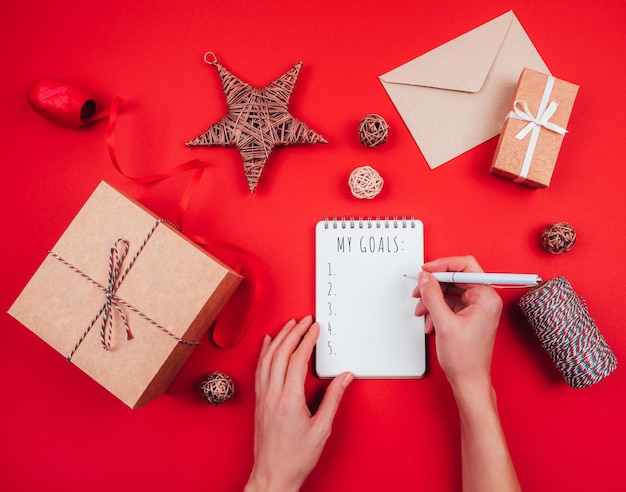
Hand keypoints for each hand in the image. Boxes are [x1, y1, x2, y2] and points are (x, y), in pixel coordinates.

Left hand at [245, 316, 353, 491]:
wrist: (273, 476)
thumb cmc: (295, 458)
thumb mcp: (322, 430)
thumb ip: (333, 400)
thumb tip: (344, 378)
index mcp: (289, 400)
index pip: (297, 359)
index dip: (307, 340)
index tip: (314, 328)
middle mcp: (272, 395)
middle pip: (281, 353)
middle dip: (293, 332)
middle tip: (304, 320)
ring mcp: (263, 398)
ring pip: (267, 359)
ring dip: (278, 338)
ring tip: (288, 325)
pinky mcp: (259, 402)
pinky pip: (259, 370)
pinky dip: (263, 353)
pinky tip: (267, 344)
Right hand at [414, 256, 519, 490]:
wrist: (468, 381)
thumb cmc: (465, 359)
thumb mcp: (444, 323)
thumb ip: (433, 296)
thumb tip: (425, 277)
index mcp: (486, 298)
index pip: (466, 266)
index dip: (443, 264)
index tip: (426, 269)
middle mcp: (485, 299)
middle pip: (456, 277)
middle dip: (434, 284)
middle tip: (418, 289)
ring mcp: (477, 307)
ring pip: (450, 290)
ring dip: (432, 298)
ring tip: (421, 309)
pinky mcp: (469, 315)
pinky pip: (450, 302)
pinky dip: (436, 308)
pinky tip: (429, 320)